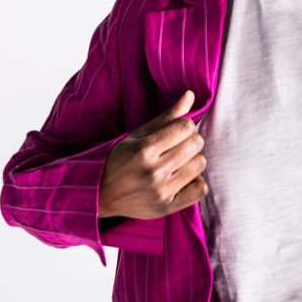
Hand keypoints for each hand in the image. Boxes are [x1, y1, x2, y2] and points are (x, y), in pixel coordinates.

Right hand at [98, 90, 208, 218]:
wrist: (100, 195)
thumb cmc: (119, 160)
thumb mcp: (138, 135)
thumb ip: (166, 116)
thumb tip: (190, 94)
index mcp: (144, 149)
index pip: (185, 126)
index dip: (185, 125)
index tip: (177, 130)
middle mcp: (154, 171)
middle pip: (195, 144)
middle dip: (190, 140)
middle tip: (178, 145)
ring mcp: (161, 191)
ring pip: (200, 164)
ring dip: (194, 159)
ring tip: (180, 161)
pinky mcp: (167, 207)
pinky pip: (200, 190)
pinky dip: (196, 181)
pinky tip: (183, 178)